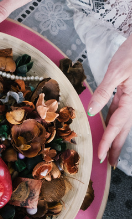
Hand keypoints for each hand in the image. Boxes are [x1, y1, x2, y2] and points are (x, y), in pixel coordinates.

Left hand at [87, 34, 131, 164]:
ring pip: (123, 123)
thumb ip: (104, 92)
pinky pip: (121, 112)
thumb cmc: (131, 54)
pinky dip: (115, 123)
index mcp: (131, 101)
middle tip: (108, 164)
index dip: (108, 142)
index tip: (101, 156)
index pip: (117, 126)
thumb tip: (91, 111)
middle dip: (116, 147)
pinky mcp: (128, 94)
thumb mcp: (115, 72)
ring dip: (116, 138)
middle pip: (123, 130)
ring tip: (109, 152)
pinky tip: (110, 129)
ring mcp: (131, 99)